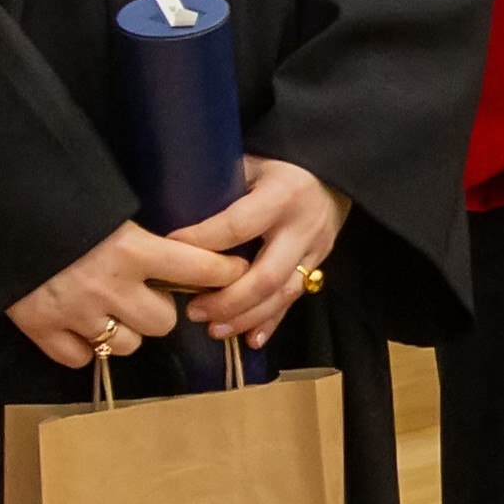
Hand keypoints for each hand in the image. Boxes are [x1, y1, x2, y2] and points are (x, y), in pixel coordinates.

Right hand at [10, 215, 245, 370]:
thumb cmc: (49, 194)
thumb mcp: (102, 199)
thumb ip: (136, 223)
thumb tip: (176, 229)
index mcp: (129, 246)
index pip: (197, 268)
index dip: (221, 271)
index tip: (233, 270)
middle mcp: (108, 286)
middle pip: (163, 322)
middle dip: (158, 309)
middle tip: (145, 293)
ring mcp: (74, 313)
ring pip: (126, 345)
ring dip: (123, 330)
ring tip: (108, 309)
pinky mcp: (40, 329)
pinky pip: (80, 358)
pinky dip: (81, 345)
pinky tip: (76, 324)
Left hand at [174, 157, 351, 348]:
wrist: (334, 171)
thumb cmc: (279, 164)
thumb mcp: (250, 163)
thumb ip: (221, 190)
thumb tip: (171, 213)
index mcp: (282, 195)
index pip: (237, 226)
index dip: (202, 241)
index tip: (169, 251)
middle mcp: (302, 227)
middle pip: (265, 276)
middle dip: (227, 299)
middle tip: (193, 311)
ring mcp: (315, 250)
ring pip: (282, 295)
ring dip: (246, 317)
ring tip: (213, 329)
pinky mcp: (319, 265)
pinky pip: (294, 299)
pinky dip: (271, 322)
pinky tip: (251, 339)